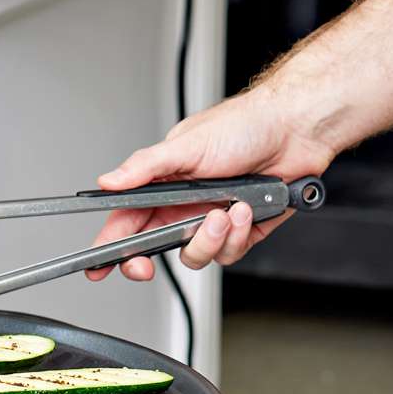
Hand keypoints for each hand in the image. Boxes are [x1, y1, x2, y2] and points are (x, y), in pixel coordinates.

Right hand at [85, 86, 334, 280]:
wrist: (295, 131)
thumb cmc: (245, 126)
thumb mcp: (187, 145)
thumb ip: (144, 168)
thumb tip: (108, 181)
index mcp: (164, 184)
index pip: (126, 220)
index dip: (109, 246)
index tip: (97, 267)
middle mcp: (184, 205)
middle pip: (154, 246)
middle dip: (147, 260)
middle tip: (144, 264)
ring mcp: (211, 219)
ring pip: (193, 255)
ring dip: (208, 239)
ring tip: (224, 211)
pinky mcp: (239, 231)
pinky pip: (228, 253)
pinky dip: (237, 234)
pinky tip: (245, 210)